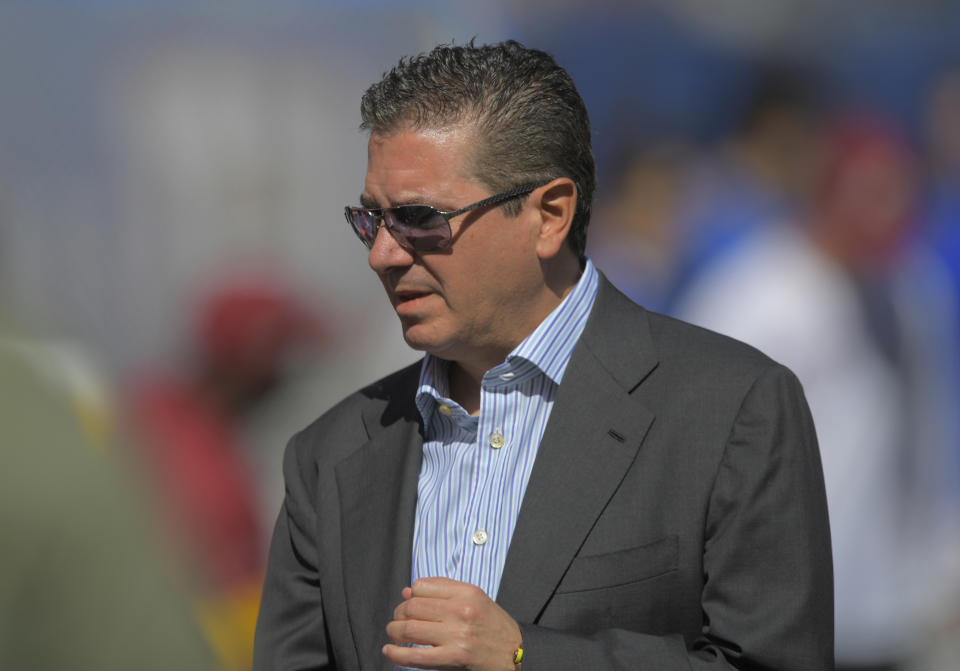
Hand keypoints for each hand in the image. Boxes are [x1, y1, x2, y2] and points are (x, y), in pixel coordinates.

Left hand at [382, 577, 521, 670]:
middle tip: (397, 621)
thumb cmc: (494, 626)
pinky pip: (416, 655)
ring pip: (410, 628)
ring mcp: (457, 635)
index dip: (410, 595)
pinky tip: (390, 651)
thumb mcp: (475, 599)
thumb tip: (408, 592)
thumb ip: (443, 591)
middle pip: (413, 606)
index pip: (422, 586)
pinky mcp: (454, 657)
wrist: (515, 653)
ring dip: (394, 631)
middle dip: (398, 614)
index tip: (409, 603)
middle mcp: (462, 611)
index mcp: (467, 592)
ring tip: (393, 634)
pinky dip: (397, 653)